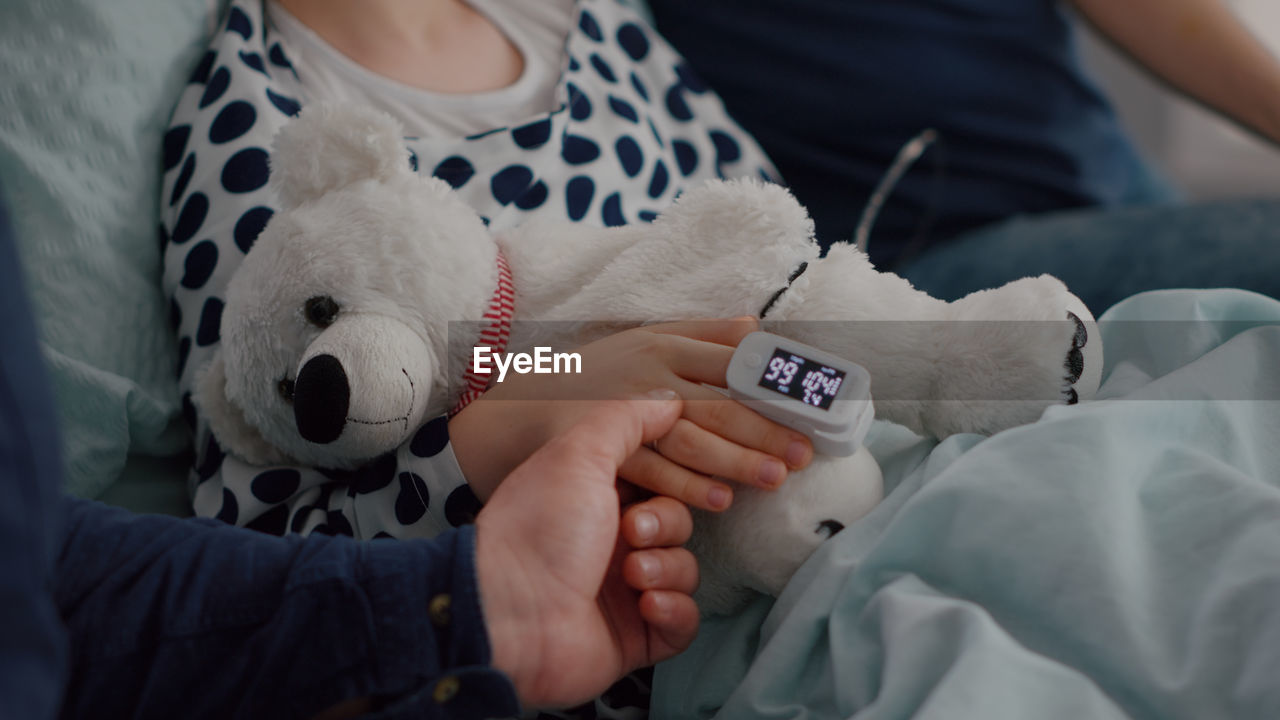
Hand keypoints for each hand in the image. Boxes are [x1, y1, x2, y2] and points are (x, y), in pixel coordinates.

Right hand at [451, 318, 813, 509]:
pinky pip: (650, 468)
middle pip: (719, 402)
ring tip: (775, 478)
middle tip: (806, 453)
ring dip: (735, 458)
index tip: (815, 406)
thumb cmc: (591, 374)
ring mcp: (626, 411)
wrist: (514, 405)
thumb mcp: (643, 338)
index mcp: (666, 345)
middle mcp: (651, 375)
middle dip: (767, 429)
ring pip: (690, 436)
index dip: (776, 385)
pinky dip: (684, 485)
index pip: (733, 364)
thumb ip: (703, 334)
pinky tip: (718, 500)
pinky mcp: (603, 446)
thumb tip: (757, 328)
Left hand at [475, 393, 699, 708]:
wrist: (509, 616)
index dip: (676, 479)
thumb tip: (669, 399)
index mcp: (594, 496)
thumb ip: (626, 420)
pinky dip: (674, 612)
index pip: (658, 479)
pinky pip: (683, 622)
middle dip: (664, 526)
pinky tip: (647, 606)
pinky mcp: (635, 636)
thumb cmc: (536, 530)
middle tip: (630, 534)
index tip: (695, 476)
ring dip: (666, 569)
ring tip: (631, 576)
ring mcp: (623, 591)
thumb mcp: (578, 454)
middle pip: (677, 523)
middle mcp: (609, 541)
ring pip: (683, 571)